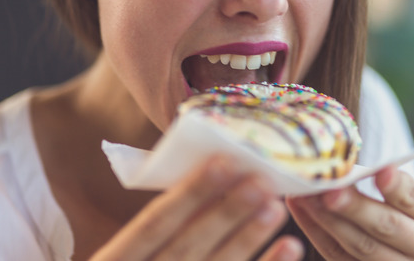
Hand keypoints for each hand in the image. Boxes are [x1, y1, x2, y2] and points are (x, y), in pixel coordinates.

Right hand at [90, 155, 303, 260]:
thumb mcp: (124, 254)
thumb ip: (157, 225)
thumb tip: (210, 173)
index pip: (152, 223)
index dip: (188, 194)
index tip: (222, 161)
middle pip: (187, 247)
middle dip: (226, 214)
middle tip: (261, 180)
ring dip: (248, 240)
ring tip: (275, 208)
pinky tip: (289, 247)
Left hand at [286, 166, 413, 259]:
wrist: (406, 247)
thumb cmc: (400, 207)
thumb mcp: (405, 193)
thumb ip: (385, 180)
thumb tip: (345, 164)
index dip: (397, 186)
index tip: (380, 171)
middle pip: (387, 227)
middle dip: (354, 207)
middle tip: (329, 190)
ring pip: (360, 246)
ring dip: (328, 219)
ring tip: (305, 195)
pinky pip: (338, 256)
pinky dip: (316, 231)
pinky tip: (301, 208)